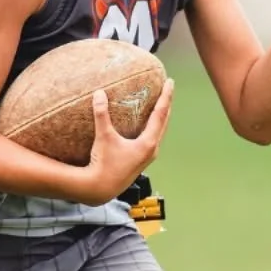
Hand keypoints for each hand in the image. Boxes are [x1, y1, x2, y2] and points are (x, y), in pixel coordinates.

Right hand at [75, 80, 173, 204]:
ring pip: (159, 131)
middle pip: (164, 122)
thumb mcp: (104, 137)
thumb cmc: (104, 163)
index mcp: (148, 143)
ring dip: (161, 116)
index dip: (166, 97)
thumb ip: (102, 114)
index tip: (170, 83)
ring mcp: (147, 156)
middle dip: (166, 104)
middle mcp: (152, 149)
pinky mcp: (140, 159)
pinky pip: (152, 137)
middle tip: (168, 88)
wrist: (101, 188)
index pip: (160, 114)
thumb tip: (100, 93)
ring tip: (161, 103)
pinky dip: (153, 126)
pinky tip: (147, 124)